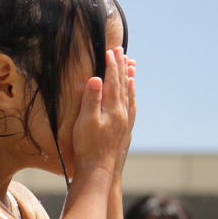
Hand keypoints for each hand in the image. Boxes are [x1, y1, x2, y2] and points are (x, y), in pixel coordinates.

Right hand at [71, 47, 133, 175]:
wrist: (99, 168)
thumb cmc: (88, 145)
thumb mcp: (86, 121)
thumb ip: (91, 99)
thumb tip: (95, 78)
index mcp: (113, 107)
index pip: (113, 81)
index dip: (111, 65)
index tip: (110, 51)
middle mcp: (123, 112)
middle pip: (123, 84)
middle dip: (121, 66)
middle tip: (120, 51)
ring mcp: (125, 120)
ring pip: (129, 93)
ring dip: (128, 77)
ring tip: (130, 64)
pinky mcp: (125, 127)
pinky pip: (131, 104)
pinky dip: (131, 93)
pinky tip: (131, 90)